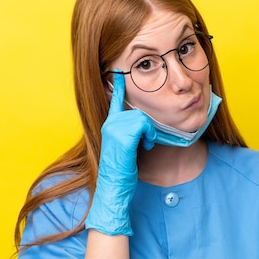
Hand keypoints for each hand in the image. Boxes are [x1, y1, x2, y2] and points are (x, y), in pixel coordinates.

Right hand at [85, 73, 156, 235]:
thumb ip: (130, 132)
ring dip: (150, 133)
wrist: (114, 188)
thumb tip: (143, 123)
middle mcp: (109, 123)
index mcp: (109, 124)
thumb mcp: (126, 147)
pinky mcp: (121, 136)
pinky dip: (149, 136)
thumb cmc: (123, 171)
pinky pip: (143, 125)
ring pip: (142, 118)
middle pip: (137, 111)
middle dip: (147, 126)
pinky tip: (145, 147)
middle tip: (146, 142)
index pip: (114, 99)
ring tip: (145, 145)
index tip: (117, 70)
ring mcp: (113, 129)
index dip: (118, 85)